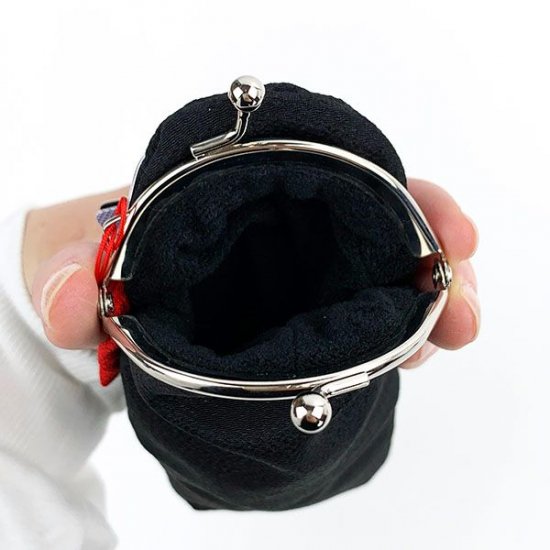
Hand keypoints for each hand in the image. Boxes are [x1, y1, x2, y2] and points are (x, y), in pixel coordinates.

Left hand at [24, 179, 478, 368]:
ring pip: (381, 287)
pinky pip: (359, 332)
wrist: (102, 301)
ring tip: (446, 340)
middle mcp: (284, 232)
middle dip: (436, 269)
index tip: (450, 232)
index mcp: (247, 191)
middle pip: (384, 235)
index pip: (345, 178)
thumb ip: (66, 275)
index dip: (406, 200)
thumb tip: (75, 305)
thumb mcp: (73, 255)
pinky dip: (392, 346)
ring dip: (426, 315)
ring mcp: (298, 282)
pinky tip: (407, 365)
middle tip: (463, 315)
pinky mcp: (300, 328)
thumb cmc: (95, 258)